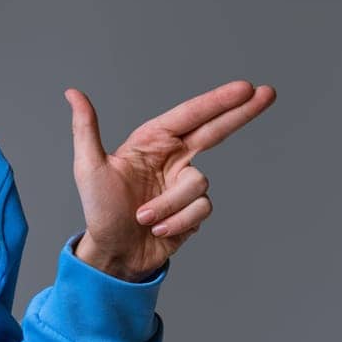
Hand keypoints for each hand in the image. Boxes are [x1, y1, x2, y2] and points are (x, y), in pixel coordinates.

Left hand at [63, 79, 276, 280]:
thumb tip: (73, 92)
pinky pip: (200, 209)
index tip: (245, 87)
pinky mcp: (194, 210)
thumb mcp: (88, 167)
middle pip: (216, 130)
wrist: (113, 254)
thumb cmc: (98, 210)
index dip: (217, 101)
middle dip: (242, 112)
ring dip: (170, 205)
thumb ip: (86, 128)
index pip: (190, 115)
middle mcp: (173, 158)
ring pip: (199, 184)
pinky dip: (177, 220)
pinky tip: (157, 229)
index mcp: (151, 142)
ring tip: (143, 217)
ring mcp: (185, 184)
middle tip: (268, 92)